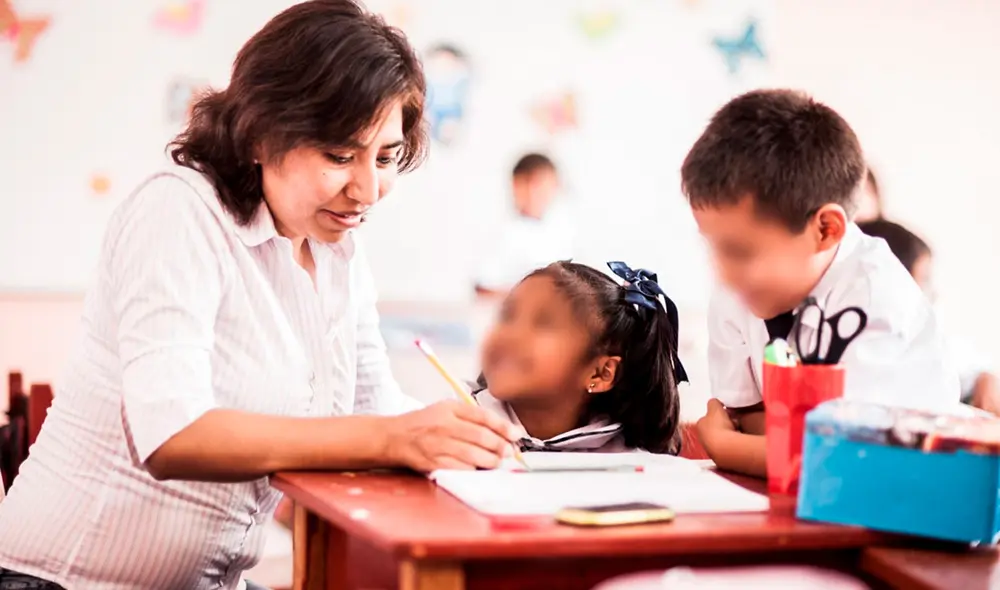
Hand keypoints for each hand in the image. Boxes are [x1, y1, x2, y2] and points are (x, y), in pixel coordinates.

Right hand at [383, 400, 522, 471]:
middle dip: (500, 446)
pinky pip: (460, 469)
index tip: (516, 434)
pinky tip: (479, 470)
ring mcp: (438, 445)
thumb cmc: (422, 424)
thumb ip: (470, 417)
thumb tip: (501, 430)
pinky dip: (474, 471)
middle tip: (509, 452)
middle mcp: (444, 425)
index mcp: (450, 409)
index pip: (483, 416)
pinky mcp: (433, 462)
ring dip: (491, 461)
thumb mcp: (445, 410)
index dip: (503, 427)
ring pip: (474, 455)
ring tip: (497, 462)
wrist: (393, 437)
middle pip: (481, 437)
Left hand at [695, 399, 735, 447]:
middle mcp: (703, 438)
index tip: (726, 413)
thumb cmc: (718, 427)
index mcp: (700, 424)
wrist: (725, 448)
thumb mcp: (714, 407)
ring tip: (738, 431)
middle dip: (725, 424)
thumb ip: (713, 403)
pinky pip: (729, 446)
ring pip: (723, 437)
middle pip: (716, 428)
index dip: (718, 414)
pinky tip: (738, 440)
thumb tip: (714, 403)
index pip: (708, 417)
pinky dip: (733, 443)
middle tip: (733, 422)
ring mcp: (711, 448)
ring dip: (730, 434)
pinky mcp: (721, 456)